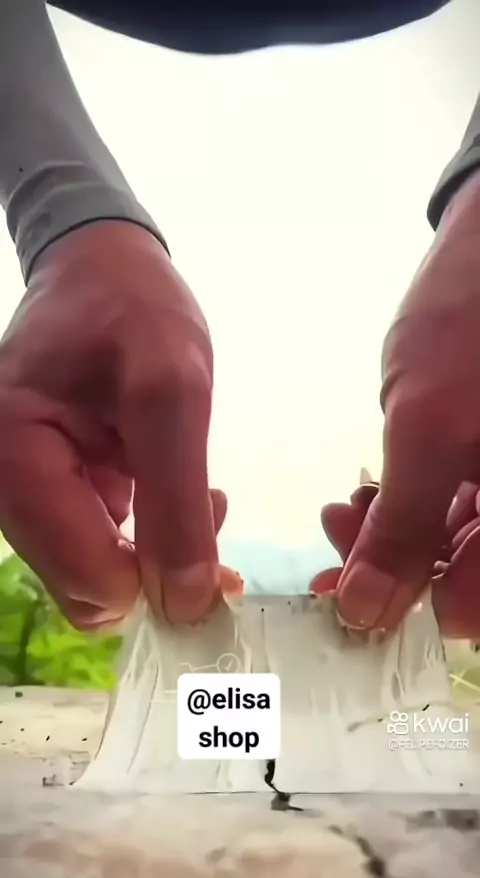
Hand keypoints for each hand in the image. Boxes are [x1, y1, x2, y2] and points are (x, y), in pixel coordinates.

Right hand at [0, 220, 228, 628]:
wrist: (105, 268)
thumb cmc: (134, 310)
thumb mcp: (171, 390)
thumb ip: (175, 499)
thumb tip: (185, 603)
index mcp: (16, 460)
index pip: (89, 579)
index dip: (159, 581)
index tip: (217, 552)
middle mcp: (9, 490)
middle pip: (89, 588)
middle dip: (159, 570)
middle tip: (210, 515)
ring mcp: (30, 494)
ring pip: (99, 575)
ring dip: (159, 551)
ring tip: (200, 493)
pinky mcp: (54, 491)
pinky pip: (102, 546)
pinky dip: (149, 534)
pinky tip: (179, 488)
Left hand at [314, 171, 479, 636]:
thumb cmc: (474, 325)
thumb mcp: (433, 429)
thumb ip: (406, 530)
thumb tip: (368, 614)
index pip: (476, 609)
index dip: (413, 612)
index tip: (350, 600)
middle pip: (465, 577)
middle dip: (396, 567)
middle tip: (338, 546)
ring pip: (459, 543)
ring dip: (398, 536)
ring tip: (347, 511)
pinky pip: (463, 504)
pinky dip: (417, 505)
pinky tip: (375, 489)